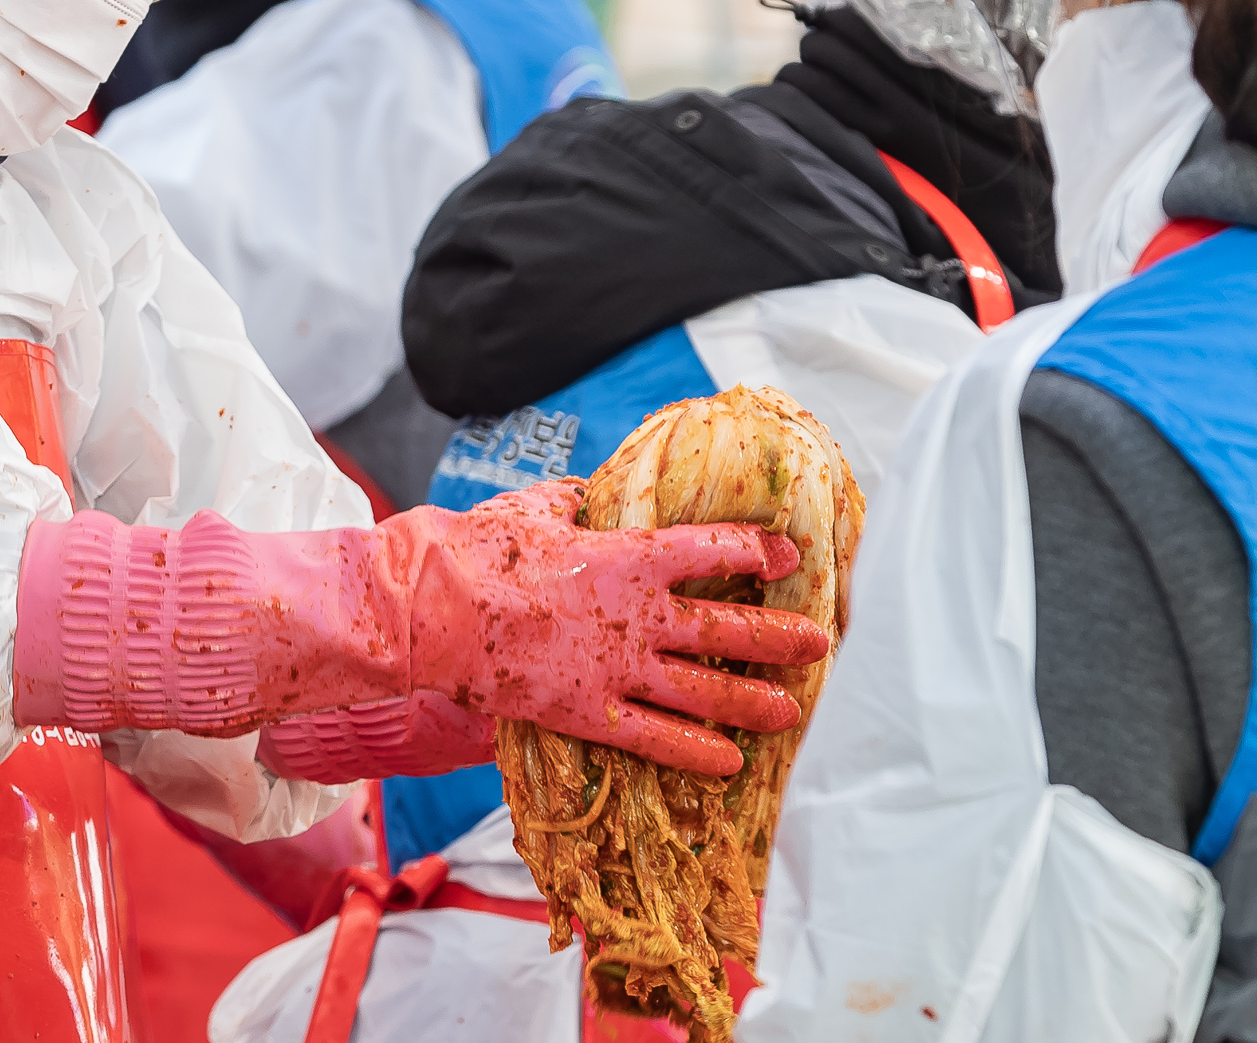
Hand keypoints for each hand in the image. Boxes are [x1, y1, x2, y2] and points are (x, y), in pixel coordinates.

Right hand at [401, 483, 827, 774]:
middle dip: (778, 637)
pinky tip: (728, 763)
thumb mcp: (536, 508)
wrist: (437, 608)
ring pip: (704, 690)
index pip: (713, 548)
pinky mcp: (589, 712)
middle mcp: (637, 615)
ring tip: (791, 710)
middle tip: (818, 643)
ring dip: (752, 700)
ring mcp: (618, 668)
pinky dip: (694, 752)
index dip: (758, 551)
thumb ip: (574, 503)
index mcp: (628, 555)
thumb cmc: (482, 549)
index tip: (788, 555)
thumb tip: (587, 494)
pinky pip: (654, 739)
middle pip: (726, 627)